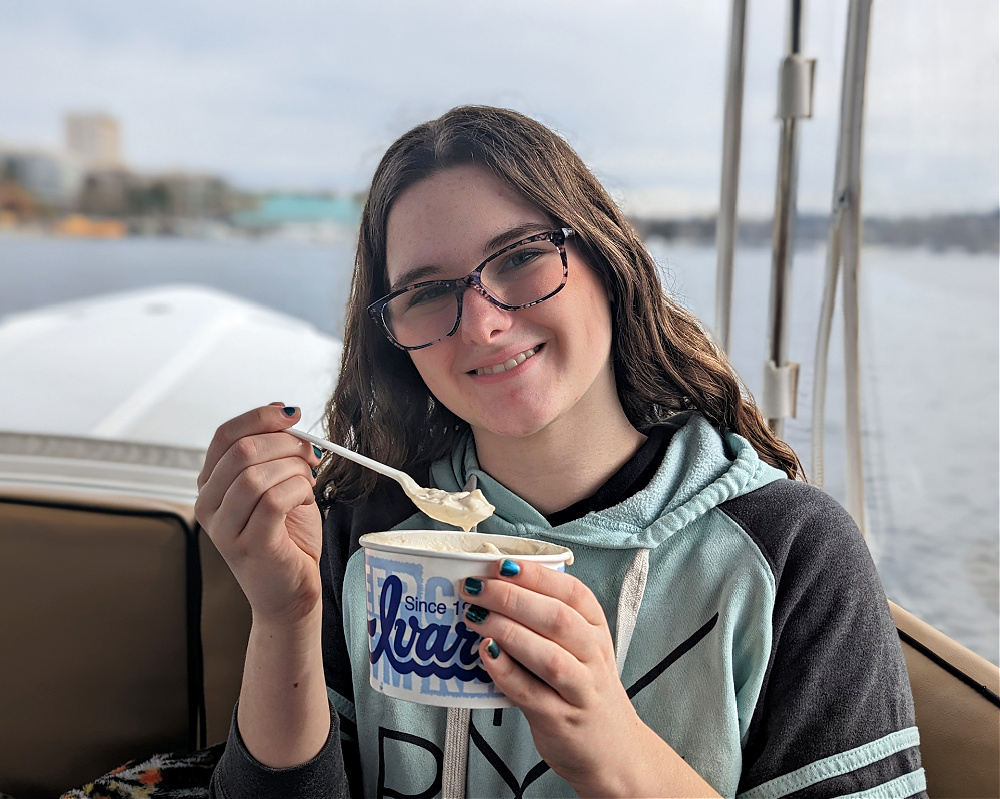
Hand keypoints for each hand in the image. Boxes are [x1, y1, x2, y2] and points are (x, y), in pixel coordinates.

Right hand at [195, 403, 323, 625]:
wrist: (290, 591)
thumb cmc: (287, 537)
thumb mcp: (278, 485)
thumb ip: (274, 453)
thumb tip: (285, 415)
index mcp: (212, 484)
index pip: (224, 436)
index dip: (259, 417)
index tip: (291, 414)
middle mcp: (209, 505)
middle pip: (242, 450)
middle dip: (285, 444)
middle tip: (310, 454)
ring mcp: (224, 528)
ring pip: (256, 474)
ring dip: (293, 469)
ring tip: (308, 480)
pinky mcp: (248, 545)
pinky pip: (272, 501)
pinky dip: (297, 490)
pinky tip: (305, 498)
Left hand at [459, 560, 718, 797]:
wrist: (613, 750)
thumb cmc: (584, 688)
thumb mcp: (581, 647)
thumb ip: (549, 620)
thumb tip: (495, 586)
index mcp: (596, 629)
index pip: (573, 593)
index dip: (537, 576)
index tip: (502, 564)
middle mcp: (593, 656)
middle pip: (557, 619)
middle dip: (511, 598)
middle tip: (475, 588)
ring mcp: (580, 689)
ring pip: (548, 656)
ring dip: (507, 631)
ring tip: (474, 617)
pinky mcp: (560, 719)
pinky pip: (530, 693)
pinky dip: (505, 672)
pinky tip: (485, 654)